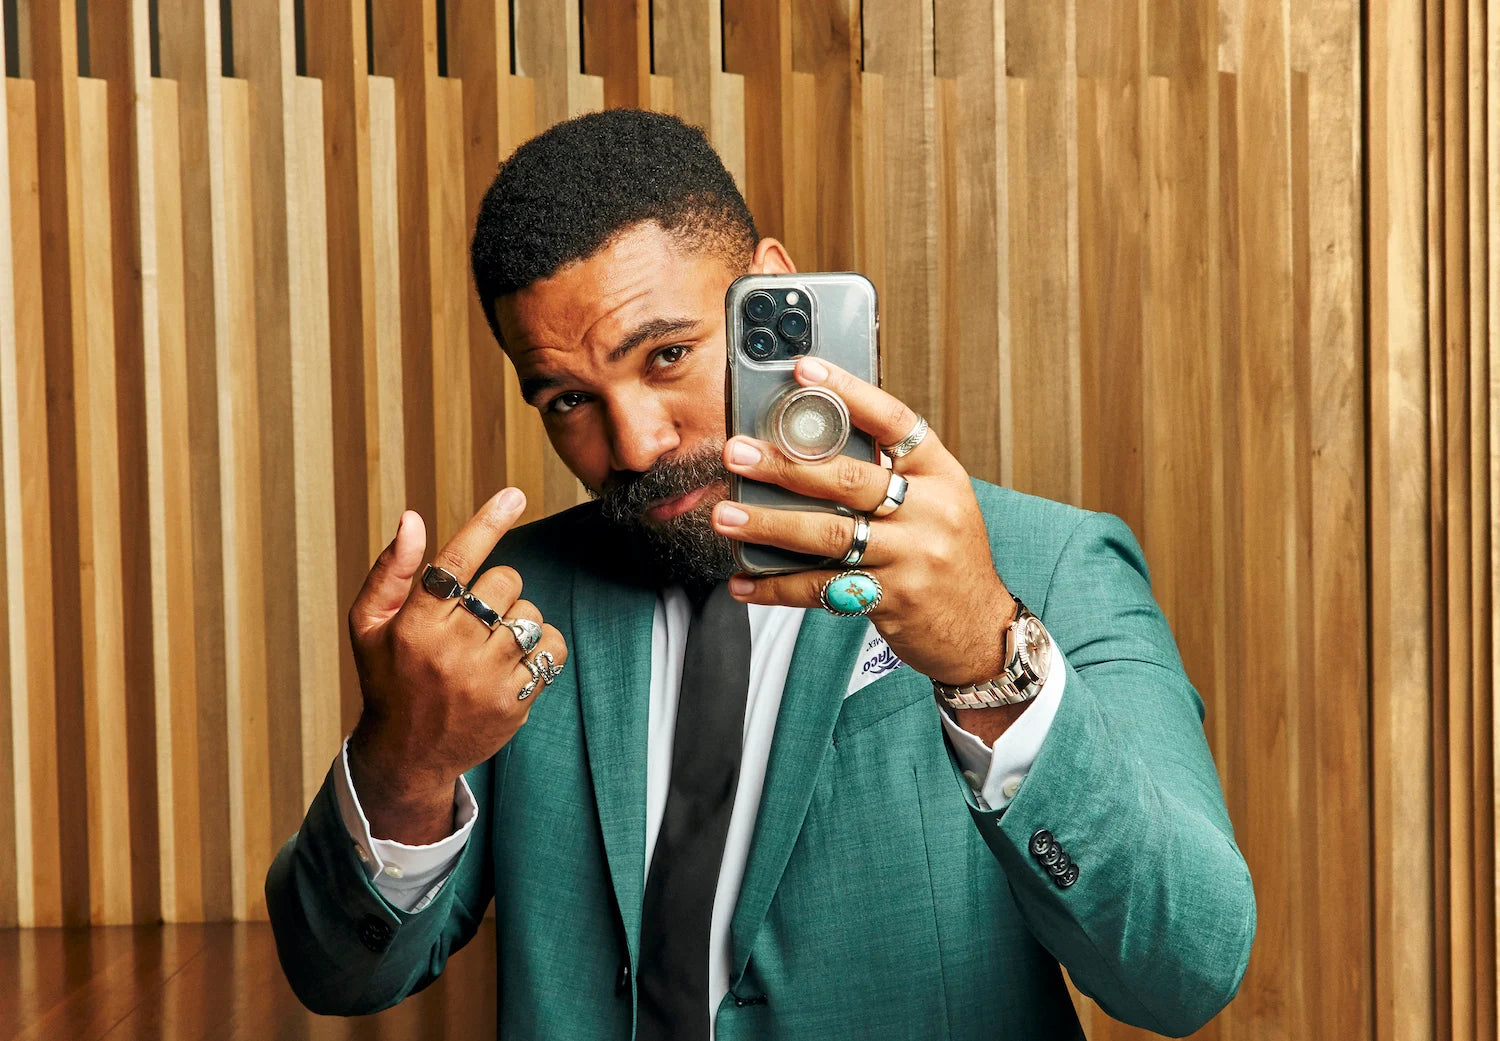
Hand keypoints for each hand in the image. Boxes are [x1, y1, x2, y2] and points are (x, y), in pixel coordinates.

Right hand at [345, 488, 567, 842]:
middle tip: (477, 613)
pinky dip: (543, 645)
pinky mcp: (513, 703)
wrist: (409, 755)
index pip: (454, 564)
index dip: (487, 524)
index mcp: (412, 627)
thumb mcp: (368, 626)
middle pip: (504, 584)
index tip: (515, 495)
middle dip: (496, 589)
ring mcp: (484, 680)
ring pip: (529, 615)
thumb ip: (390, 571)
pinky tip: (517, 658)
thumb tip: (412, 519)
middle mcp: (449, 652)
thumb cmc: (389, 678)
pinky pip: (551, 648)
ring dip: (517, 619)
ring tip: (491, 642)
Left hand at [713, 358, 1015, 691]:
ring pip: (830, 534)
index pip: (894, 421)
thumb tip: (812, 445)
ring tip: (727, 516)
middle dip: (786, 464)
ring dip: (770, 525)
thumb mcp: (938, 502)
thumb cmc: (947, 556)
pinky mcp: (892, 598)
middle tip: (738, 453)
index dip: (849, 392)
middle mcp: (931, 510)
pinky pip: (823, 588)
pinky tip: (745, 582)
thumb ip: (892, 474)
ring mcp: (913, 556)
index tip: (804, 371)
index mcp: (941, 473)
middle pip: (849, 479)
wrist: (979, 629)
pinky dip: (777, 587)